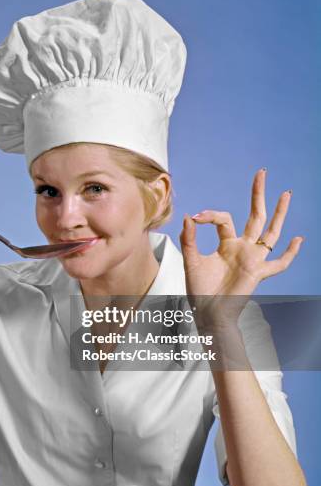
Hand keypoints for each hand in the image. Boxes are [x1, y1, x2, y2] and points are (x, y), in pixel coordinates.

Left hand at [179, 168, 303, 327]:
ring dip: (279, 213)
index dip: (210, 214)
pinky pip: (279, 264)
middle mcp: (242, 248)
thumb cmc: (198, 290)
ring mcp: (253, 259)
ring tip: (286, 193)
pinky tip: (298, 239)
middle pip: (254, 216)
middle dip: (257, 195)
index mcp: (226, 244)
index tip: (196, 217)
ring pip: (271, 232)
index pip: (223, 219)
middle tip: (261, 173)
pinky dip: (290, 254)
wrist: (207, 312)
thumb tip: (189, 216)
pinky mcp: (258, 273)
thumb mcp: (191, 261)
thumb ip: (190, 239)